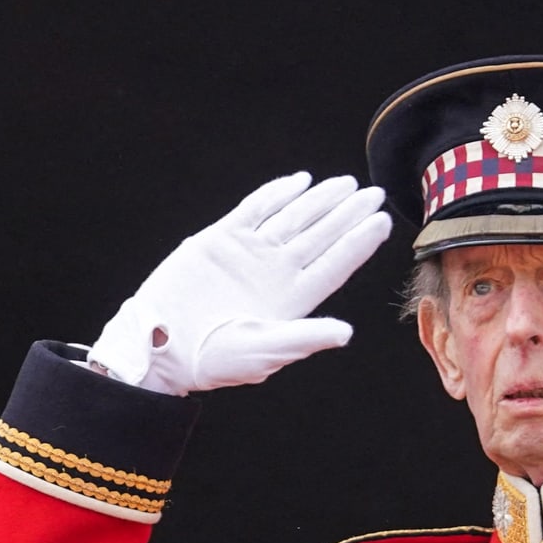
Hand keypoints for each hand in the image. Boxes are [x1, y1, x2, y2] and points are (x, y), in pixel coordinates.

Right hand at [89, 173, 393, 394]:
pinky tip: (298, 182)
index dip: (359, 242)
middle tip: (373, 193)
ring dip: (319, 200)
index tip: (383, 220)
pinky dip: (274, 194)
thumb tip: (346, 333)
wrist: (159, 345)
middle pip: (320, 236)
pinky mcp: (219, 240)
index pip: (335, 265)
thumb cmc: (212, 360)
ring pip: (293, 218)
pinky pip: (253, 209)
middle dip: (348, 214)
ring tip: (345, 184)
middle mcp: (275, 272)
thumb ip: (304, 338)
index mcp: (291, 299)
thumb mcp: (262, 352)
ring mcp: (249, 254)